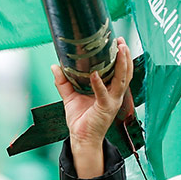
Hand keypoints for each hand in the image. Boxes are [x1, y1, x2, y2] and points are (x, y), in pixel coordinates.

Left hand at [51, 37, 132, 177]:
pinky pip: (103, 94)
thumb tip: (55, 66)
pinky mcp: (105, 109)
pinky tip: (94, 74)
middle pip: (125, 72)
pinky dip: (99, 83)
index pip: (120, 70)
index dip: (121, 56)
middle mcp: (115, 94)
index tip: (118, 41)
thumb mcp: (70, 96)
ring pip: (121, 79)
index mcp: (110, 90)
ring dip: (121, 64)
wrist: (81, 139)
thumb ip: (64, 81)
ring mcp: (112, 101)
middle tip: (121, 41)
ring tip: (119, 50)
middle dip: (125, 56)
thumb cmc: (80, 119)